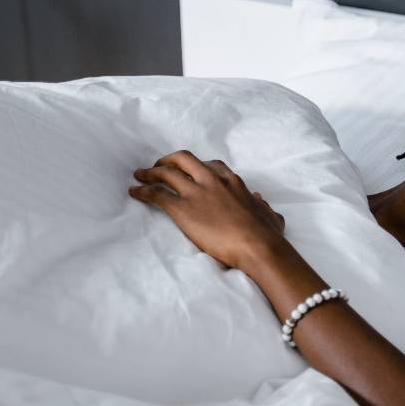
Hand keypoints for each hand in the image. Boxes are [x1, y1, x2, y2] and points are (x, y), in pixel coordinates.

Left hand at [129, 149, 285, 269]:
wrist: (257, 246)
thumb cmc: (266, 233)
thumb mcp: (269, 214)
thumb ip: (262, 204)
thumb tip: (259, 198)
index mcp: (232, 181)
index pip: (210, 165)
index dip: (196, 166)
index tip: (189, 170)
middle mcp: (212, 180)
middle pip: (183, 159)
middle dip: (168, 160)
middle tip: (160, 166)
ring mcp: (196, 193)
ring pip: (166, 173)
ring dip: (150, 172)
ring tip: (140, 175)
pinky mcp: (182, 208)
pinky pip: (156, 194)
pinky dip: (143, 191)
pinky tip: (135, 192)